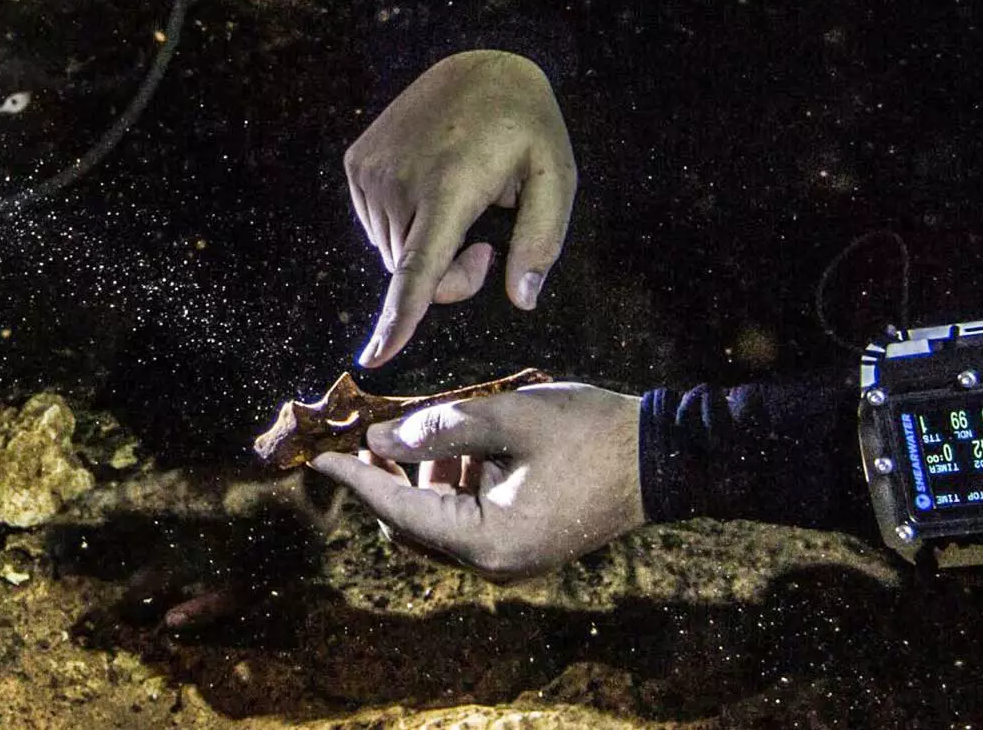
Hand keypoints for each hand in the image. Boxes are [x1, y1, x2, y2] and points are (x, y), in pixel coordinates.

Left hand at [310, 382, 642, 580]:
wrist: (664, 458)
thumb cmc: (589, 434)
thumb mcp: (508, 418)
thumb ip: (438, 428)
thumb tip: (378, 438)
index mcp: (487, 542)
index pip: (398, 511)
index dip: (355, 478)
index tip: (319, 454)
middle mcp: (493, 564)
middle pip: (408, 524)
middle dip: (385, 476)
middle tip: (369, 427)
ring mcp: (508, 559)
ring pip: (434, 521)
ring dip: (421, 475)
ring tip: (427, 424)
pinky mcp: (521, 545)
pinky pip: (464, 520)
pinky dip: (451, 483)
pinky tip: (462, 443)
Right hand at [345, 51, 575, 366]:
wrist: (478, 64)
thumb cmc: (526, 127)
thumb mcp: (556, 176)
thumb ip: (541, 241)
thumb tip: (522, 299)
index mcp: (449, 186)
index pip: (418, 268)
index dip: (398, 318)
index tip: (376, 356)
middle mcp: (399, 181)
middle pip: (412, 274)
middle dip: (448, 275)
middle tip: (485, 243)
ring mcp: (371, 170)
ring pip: (392, 254)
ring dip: (425, 249)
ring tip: (458, 204)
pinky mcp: (357, 164)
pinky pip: (377, 228)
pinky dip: (404, 226)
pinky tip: (432, 186)